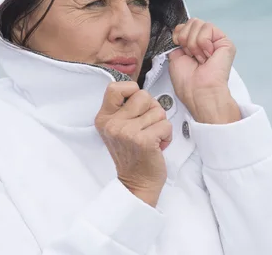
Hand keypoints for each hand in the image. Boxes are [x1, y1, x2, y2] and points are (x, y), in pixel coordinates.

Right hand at [95, 81, 171, 206]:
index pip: (115, 87)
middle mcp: (113, 124)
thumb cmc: (132, 155)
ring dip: (160, 124)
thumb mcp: (118, 129)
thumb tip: (141, 91)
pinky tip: (158, 146)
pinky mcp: (143, 140)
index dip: (132, 91)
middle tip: (147, 126)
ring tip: (152, 137)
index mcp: (104, 118)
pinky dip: (167, 135)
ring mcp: (127, 132)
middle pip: (143, 95)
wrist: (136, 184)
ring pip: (158, 110)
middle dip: (152, 109)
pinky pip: (166, 124)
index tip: (137, 106)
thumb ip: (125, 109)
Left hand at [168, 18, 240, 123]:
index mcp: (193, 46)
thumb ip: (178, 39)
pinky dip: (203, 43)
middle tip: (192, 56)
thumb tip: (179, 30)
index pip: (184, 26)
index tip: (180, 48)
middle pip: (191, 22)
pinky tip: (207, 56)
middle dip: (186, 39)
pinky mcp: (225, 42)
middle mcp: (205, 43)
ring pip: (198, 23)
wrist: (198, 91)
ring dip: (193, 43)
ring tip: (200, 58)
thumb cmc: (188, 82)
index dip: (178, 34)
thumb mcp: (175, 56)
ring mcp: (215, 41)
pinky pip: (208, 28)